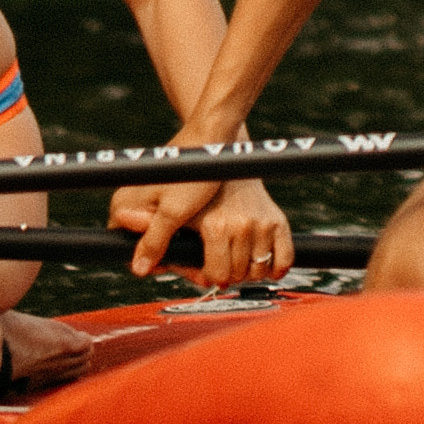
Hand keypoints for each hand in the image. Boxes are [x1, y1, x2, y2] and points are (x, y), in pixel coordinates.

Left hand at [109, 168, 293, 282]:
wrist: (219, 147)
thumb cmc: (189, 177)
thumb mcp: (165, 206)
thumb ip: (152, 240)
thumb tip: (139, 270)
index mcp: (216, 227)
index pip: (216, 275)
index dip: (206, 275)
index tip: (204, 268)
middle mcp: (243, 226)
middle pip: (238, 275)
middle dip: (227, 274)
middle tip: (218, 263)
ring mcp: (262, 222)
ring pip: (260, 270)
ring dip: (248, 271)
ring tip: (234, 259)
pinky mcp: (277, 218)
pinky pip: (284, 257)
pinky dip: (276, 267)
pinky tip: (263, 265)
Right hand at [110, 167, 222, 276]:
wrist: (210, 141)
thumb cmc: (191, 172)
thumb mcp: (173, 212)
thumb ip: (154, 241)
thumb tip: (139, 268)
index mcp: (123, 205)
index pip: (124, 246)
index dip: (148, 262)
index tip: (172, 266)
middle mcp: (131, 202)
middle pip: (142, 243)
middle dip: (167, 256)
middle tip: (193, 266)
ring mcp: (146, 199)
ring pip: (156, 235)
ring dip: (176, 247)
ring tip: (199, 253)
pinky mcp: (162, 197)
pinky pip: (165, 223)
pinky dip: (180, 233)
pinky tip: (198, 237)